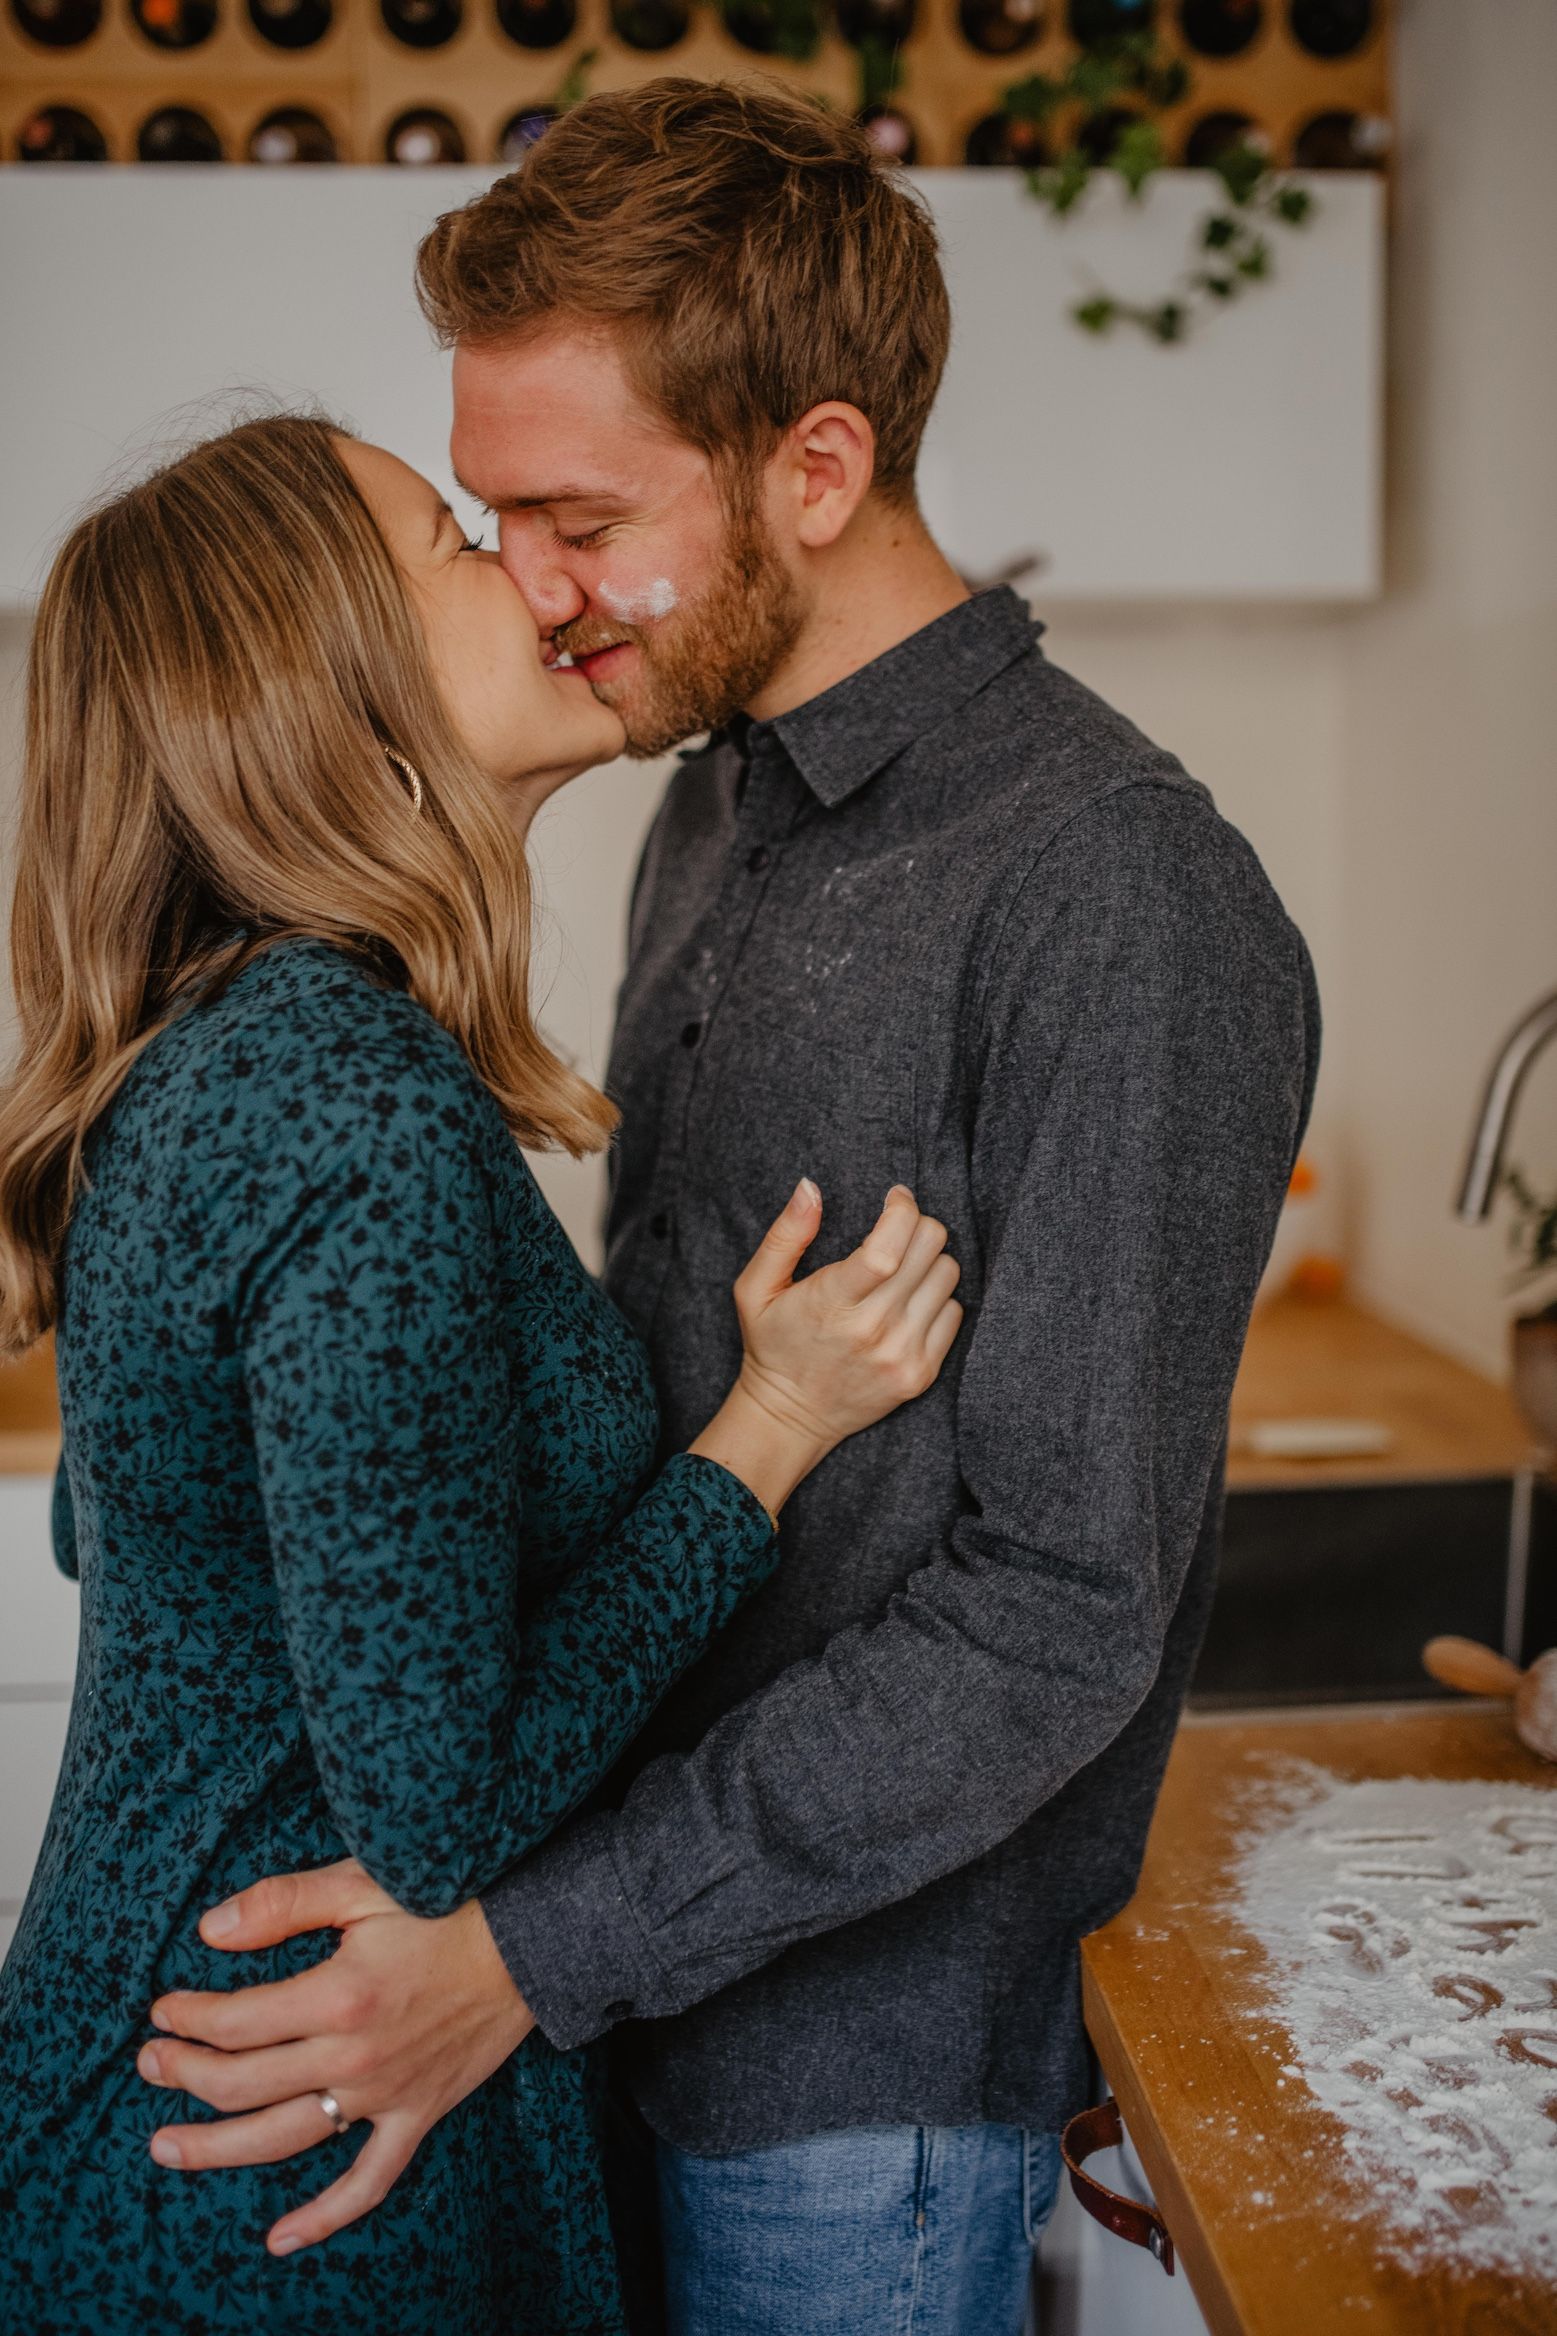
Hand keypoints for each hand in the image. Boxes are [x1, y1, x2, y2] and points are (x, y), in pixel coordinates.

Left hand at [137, 1859, 531, 2255]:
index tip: (164, 2008)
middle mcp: (354, 2057)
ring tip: (166, 2146)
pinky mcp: (417, 2115)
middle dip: (183, 2075)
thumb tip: (209, 1930)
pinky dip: (323, 2217)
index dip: (188, 2018)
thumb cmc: (449, 1901)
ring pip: (283, 2140)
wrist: (531, 1941)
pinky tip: (279, 2239)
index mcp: (338, 1995)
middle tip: (150, 2062)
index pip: (235, 2023)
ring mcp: (385, 2095)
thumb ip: (284, 1903)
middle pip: (243, 2085)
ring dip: (216, 2149)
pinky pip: (367, 2182)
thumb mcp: (364, 1884)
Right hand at [690, 1181, 962, 1513]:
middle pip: (929, 1250)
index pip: (887, 1247)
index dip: (902, 1211)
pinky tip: (907, 1303)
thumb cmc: (773, 1344)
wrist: (791, 1417)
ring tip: (901, 1270)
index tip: (895, 1197)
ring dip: (928, 1262)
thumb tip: (810, 1186)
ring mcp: (902, 1354)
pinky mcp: (922, 1373)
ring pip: (947, 1276)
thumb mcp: (755, 1287)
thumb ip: (784, 1234)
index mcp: (832, 1303)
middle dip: (917, 1226)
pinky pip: (954, 1312)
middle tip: (898, 1230)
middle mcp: (873, 1330)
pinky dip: (937, 1299)